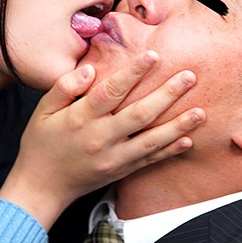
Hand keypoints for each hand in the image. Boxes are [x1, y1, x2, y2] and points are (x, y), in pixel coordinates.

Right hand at [0, 51, 203, 229]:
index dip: (133, 73)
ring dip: (178, 125)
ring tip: (200, 111)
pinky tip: (188, 138)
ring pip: (151, 140)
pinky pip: (149, 160)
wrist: (41, 186)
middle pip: (139, 114)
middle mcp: (101, 138)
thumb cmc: (41, 143)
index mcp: (81, 119)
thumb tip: (90, 70)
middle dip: (167, 94)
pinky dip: (170, 150)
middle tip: (189, 76)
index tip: (153, 56)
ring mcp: (113, 158)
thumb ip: (64, 87)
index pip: (110, 91)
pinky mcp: (120, 171)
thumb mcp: (43, 110)